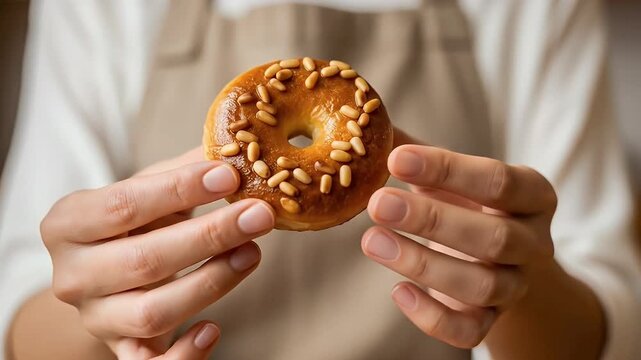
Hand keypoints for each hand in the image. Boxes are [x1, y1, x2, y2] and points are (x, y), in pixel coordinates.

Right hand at [40, 150, 274, 358]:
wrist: (104, 271)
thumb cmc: (130, 223)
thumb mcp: (146, 190)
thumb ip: (183, 171)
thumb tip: (236, 148)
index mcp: (68, 224)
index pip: (123, 205)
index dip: (179, 190)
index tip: (229, 176)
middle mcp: (72, 276)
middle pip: (143, 260)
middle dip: (209, 237)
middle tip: (258, 215)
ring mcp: (96, 318)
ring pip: (151, 312)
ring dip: (211, 283)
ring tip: (251, 253)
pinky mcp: (121, 350)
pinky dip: (183, 354)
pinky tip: (213, 329)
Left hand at [362, 144, 555, 347]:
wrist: (500, 260)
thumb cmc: (469, 205)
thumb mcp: (451, 176)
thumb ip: (416, 153)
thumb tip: (365, 121)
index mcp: (531, 194)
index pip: (498, 181)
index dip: (448, 171)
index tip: (396, 158)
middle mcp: (533, 242)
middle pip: (494, 238)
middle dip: (432, 220)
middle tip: (377, 204)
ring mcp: (516, 285)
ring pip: (481, 285)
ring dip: (422, 264)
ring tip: (371, 242)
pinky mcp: (492, 319)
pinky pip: (470, 331)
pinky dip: (432, 317)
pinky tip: (398, 292)